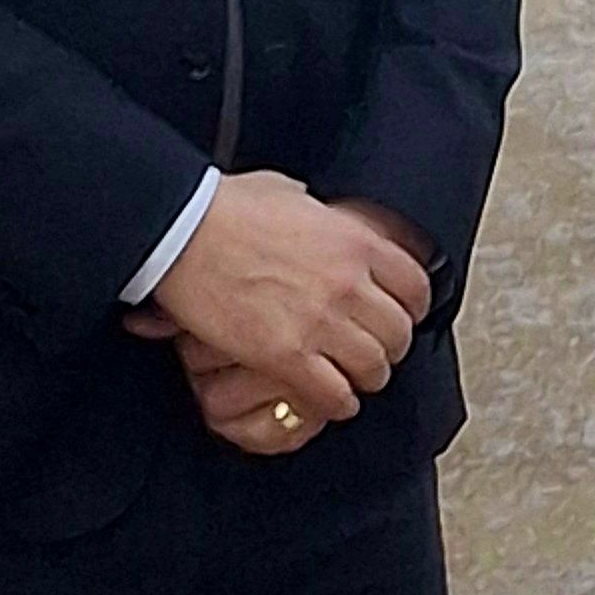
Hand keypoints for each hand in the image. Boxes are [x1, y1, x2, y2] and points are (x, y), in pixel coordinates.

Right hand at [124, 171, 431, 435]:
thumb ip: (317, 210)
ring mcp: (320, 321)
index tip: (404, 314)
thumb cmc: (224, 208)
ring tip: (355, 378)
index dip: (413, 306)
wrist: (179, 231)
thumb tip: (315, 209)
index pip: (415, 286)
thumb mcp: (288, 191)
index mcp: (355, 241)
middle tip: (378, 351)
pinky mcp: (286, 355)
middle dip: (391, 347)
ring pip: (373, 368)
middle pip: (399, 333)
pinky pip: (333, 394)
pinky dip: (337, 403)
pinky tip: (332, 400)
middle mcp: (348, 283)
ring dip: (366, 377)